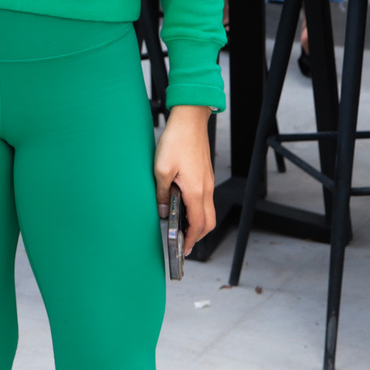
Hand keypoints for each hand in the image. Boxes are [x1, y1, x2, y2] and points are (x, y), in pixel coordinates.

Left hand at [153, 105, 216, 255]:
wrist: (190, 119)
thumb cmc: (177, 141)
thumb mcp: (161, 169)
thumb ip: (162, 193)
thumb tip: (164, 211)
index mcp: (196, 191)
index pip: (198, 225)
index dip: (191, 240)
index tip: (183, 250)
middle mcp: (206, 189)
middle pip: (208, 222)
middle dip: (197, 236)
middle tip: (183, 243)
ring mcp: (208, 182)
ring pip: (207, 211)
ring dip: (197, 222)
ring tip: (181, 227)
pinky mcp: (205, 175)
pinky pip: (204, 199)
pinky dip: (197, 209)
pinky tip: (182, 205)